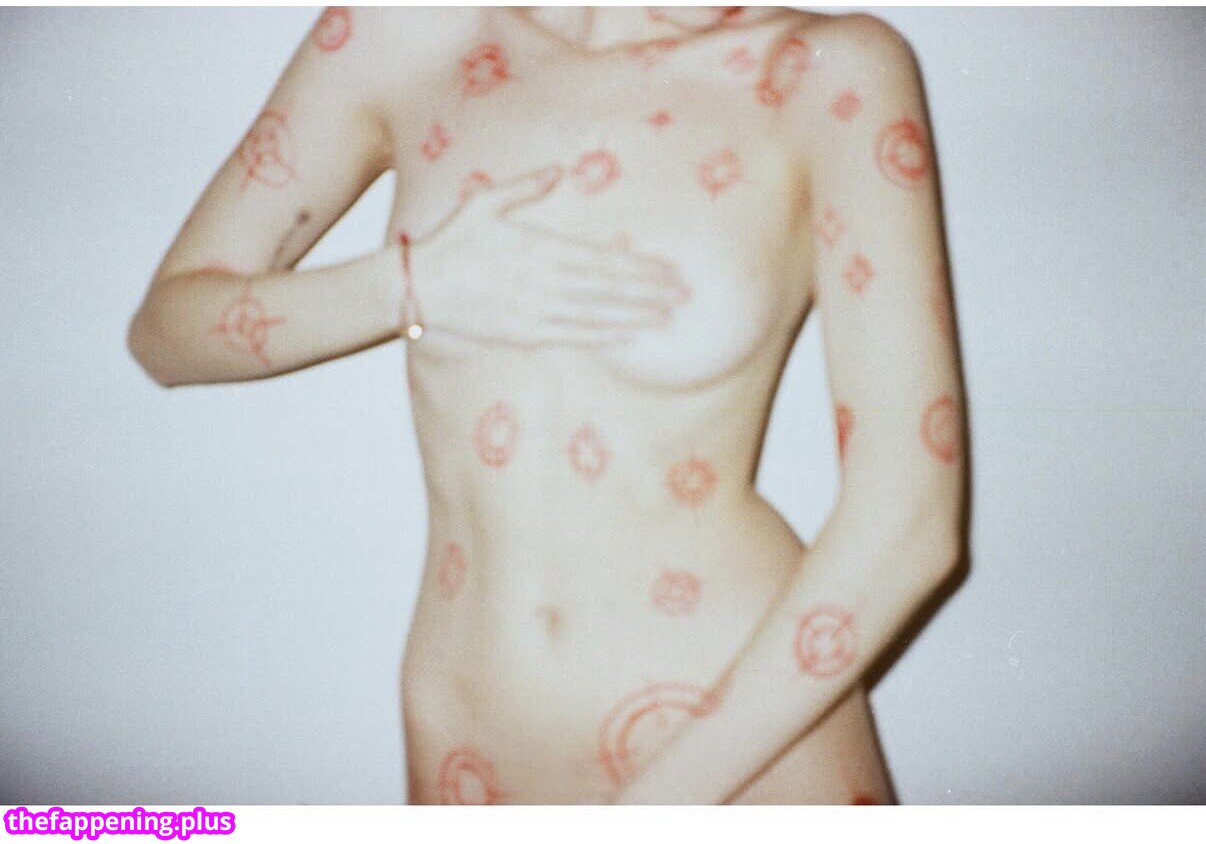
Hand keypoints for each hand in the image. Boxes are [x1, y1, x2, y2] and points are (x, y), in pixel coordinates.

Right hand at [408, 164, 690, 347]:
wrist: (417, 287)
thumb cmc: (451, 241)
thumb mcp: (483, 203)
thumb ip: (523, 187)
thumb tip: (557, 170)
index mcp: (537, 247)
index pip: (601, 259)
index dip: (639, 267)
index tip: (670, 270)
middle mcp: (541, 280)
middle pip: (607, 289)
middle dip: (649, 293)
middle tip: (685, 296)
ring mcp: (533, 311)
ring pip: (595, 315)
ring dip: (634, 317)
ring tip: (667, 319)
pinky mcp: (522, 334)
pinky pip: (570, 337)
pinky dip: (602, 338)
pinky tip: (628, 337)